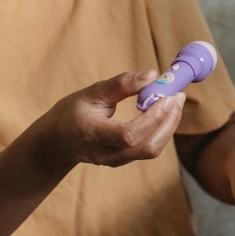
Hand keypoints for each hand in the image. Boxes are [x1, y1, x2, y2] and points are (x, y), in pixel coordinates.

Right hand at [38, 70, 184, 170]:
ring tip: (175, 101)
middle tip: (178, 95)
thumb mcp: (91, 92)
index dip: (151, 118)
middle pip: (147, 146)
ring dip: (170, 125)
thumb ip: (121, 84)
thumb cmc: (71, 113)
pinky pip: (149, 148)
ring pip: (152, 150)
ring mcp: (116, 160)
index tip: (165, 96)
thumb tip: (152, 75)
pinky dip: (162, 130)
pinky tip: (165, 112)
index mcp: (93, 134)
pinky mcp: (124, 160)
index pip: (128, 135)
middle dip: (169, 121)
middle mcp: (106, 153)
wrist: (57, 143)